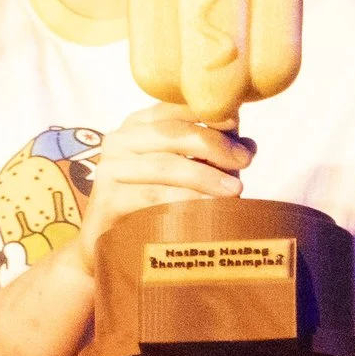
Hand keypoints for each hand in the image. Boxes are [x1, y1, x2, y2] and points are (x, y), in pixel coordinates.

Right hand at [77, 105, 251, 273]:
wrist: (111, 247)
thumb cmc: (153, 205)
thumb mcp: (186, 173)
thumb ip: (213, 157)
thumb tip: (248, 146)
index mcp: (138, 126)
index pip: (174, 108)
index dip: (207, 113)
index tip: (237, 125)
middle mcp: (119, 140)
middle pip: (172, 133)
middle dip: (213, 145)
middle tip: (244, 162)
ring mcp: (109, 170)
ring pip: (164, 166)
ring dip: (204, 176)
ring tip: (234, 190)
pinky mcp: (107, 201)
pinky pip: (151, 197)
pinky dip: (183, 202)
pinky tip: (206, 209)